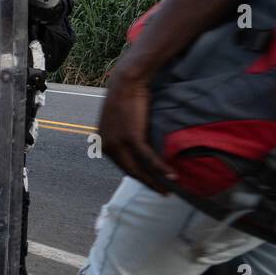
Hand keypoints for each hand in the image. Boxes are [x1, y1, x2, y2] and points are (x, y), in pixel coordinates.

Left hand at [97, 64, 175, 192]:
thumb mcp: (120, 121)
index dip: (139, 176)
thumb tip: (139, 147)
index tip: (152, 183)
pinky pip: (148, 158)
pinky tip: (172, 176)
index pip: (123, 165)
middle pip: (130, 171)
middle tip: (163, 192)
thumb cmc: (127, 98)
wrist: (126, 82)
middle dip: (148, 183)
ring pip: (139, 169)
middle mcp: (107, 145)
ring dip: (156, 181)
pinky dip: (161, 168)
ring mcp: (118, 142)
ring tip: (169, 188)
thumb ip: (125, 136)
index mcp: (103, 143)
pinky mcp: (131, 137)